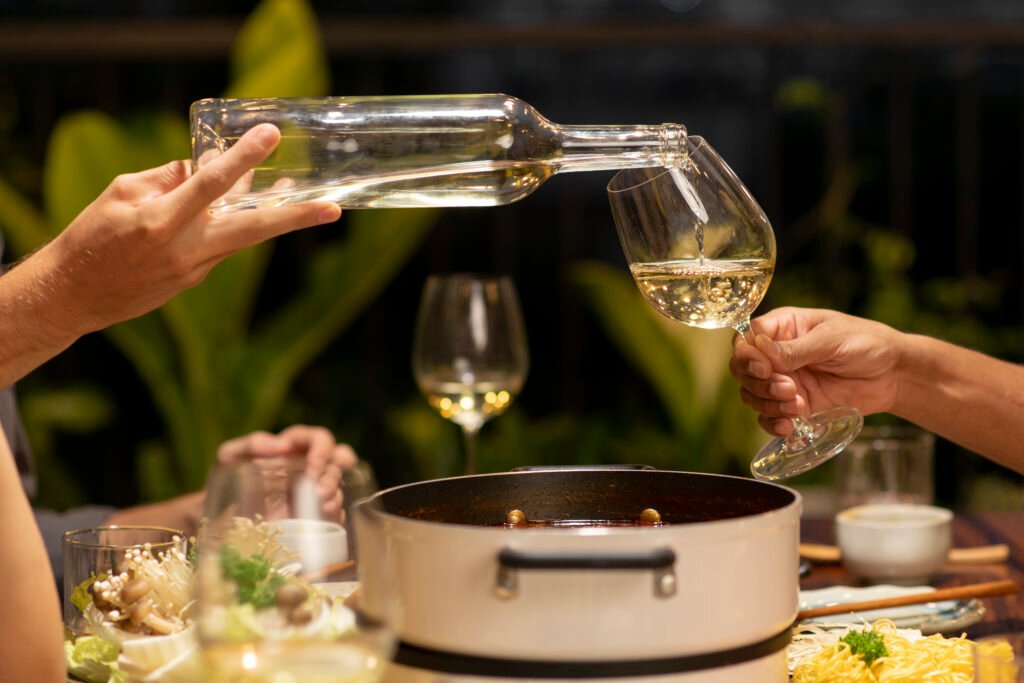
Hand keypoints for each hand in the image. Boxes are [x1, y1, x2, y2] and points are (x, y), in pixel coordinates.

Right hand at [36, 123, 340, 334]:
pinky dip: (233, 224)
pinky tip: (243, 206)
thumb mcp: (122, 193)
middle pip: (252, 229)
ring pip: (243, 236)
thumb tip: (205, 167)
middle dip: (295, 217)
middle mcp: (186, 249)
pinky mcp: (195, 279)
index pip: (211, 183)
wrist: (75, 295)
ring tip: (302, 192)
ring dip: (272, 214)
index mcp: (161, 220)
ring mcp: (195, 269)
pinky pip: (223, 245)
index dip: (243, 158)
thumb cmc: (92, 236)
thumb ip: (168, 177)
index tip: (270, 134)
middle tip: (334, 208)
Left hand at [217, 425, 357, 520]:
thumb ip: (251, 444)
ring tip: (323, 506)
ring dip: (335, 494)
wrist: (220, 516)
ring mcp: (313, 490)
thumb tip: (281, 445)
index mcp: (293, 447)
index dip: (322, 449)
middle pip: (339, 459)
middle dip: (334, 472)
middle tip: (320, 490)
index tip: (313, 466)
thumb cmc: (226, 479)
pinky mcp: (314, 514)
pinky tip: (324, 517)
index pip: (318, 439)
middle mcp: (308, 465)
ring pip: (339, 485)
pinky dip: (334, 514)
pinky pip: (335, 512)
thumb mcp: (230, 456)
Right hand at [730, 307, 903, 436]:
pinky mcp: (795, 405)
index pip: (746, 339)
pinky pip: (769, 417)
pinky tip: (790, 426)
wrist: (893, 375)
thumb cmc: (865, 343)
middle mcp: (776, 354)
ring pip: (752, 394)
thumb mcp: (830, 340)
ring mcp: (784, 381)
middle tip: (788, 389)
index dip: (747, 355)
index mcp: (782, 328)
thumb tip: (761, 351)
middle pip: (742, 369)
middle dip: (759, 383)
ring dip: (768, 404)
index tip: (765, 368)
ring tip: (797, 406)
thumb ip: (795, 349)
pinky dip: (773, 423)